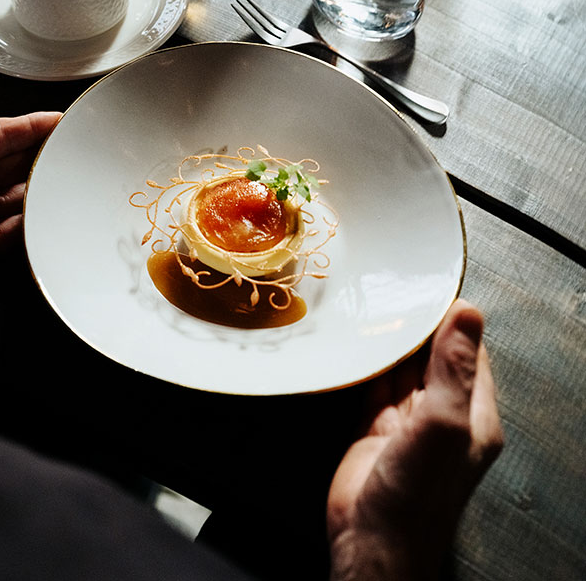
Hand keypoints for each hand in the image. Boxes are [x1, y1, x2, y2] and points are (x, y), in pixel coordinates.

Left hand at [0, 91, 59, 306]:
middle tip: (78, 145)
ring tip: (74, 174)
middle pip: (16, 163)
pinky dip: (37, 221)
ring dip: (46, 185)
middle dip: (46, 153)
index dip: (30, 127)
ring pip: (22, 195)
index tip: (59, 119)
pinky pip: (17, 232)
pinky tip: (53, 210)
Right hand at [327, 300, 502, 580]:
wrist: (370, 543)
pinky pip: (374, 381)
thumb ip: (454, 369)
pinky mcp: (375, 424)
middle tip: (391, 285)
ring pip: (402, 366)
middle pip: (433, 355)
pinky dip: (366, 360)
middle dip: (415, 325)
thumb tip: (468, 312)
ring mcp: (408, 419)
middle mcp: (444, 412)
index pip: (469, 351)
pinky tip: (356, 338)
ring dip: (389, 340)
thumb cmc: (414, 495)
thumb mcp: (442, 425)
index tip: (427, 285)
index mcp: (474, 412)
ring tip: (371, 301)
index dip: (452, 319)